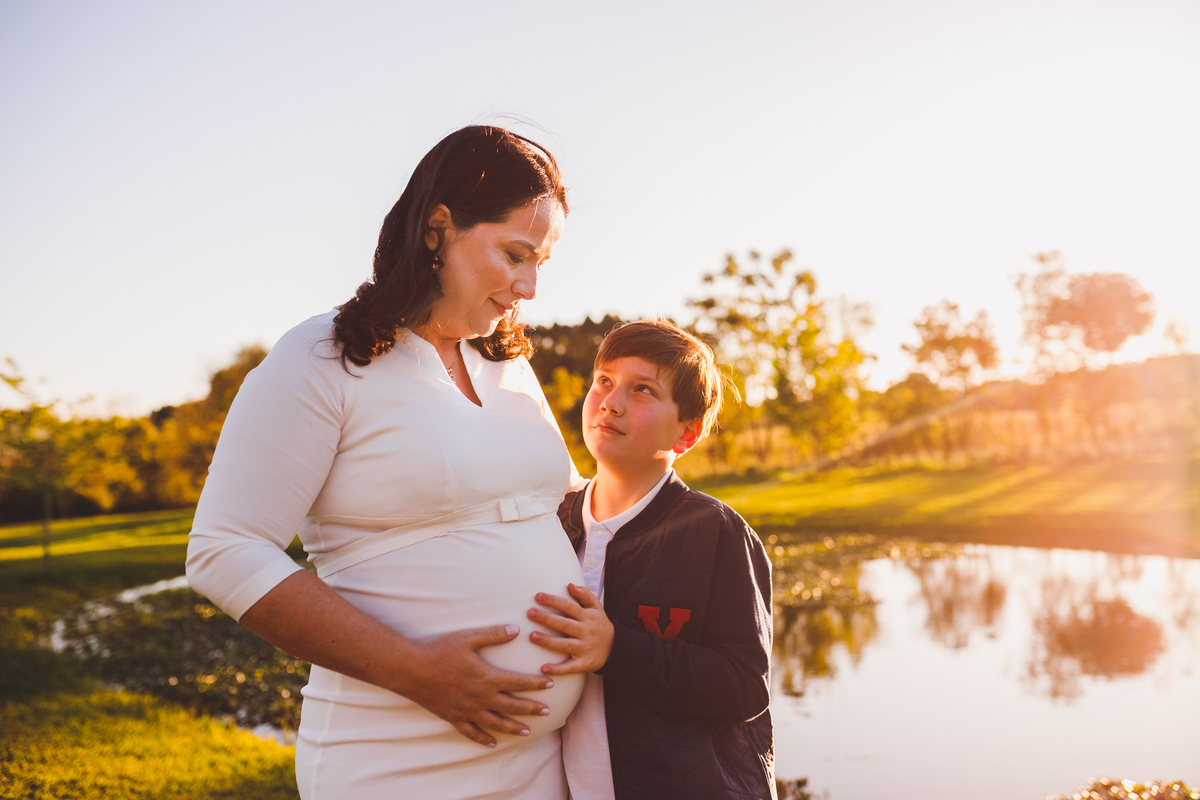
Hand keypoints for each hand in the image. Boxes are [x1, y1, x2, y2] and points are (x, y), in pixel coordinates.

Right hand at [400, 624, 554, 747]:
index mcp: (487, 677)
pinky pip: (472, 732)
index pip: (518, 682)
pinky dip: (483, 739)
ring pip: (496, 723)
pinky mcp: (454, 718)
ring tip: (527, 731)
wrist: (413, 671)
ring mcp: (468, 710)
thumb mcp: (468, 638)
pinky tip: (492, 743)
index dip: (536, 684)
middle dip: (531, 709)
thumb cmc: (440, 651)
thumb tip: (516, 630)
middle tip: (546, 711)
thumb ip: (494, 634)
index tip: (550, 684)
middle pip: (512, 706)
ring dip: (513, 727)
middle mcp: (481, 698)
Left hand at [527, 583, 613, 674]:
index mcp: (587, 617)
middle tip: (530, 613)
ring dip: (548, 641)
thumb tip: (570, 584)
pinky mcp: (584, 663)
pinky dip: (557, 669)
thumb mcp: (597, 608)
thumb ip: (585, 595)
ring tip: (532, 636)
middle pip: (564, 624)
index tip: (538, 596)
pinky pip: (570, 667)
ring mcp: (584, 648)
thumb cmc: (600, 625)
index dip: (554, 601)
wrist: (616, 648)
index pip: (569, 606)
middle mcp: (585, 631)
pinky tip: (543, 668)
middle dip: (547, 618)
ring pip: (564, 644)